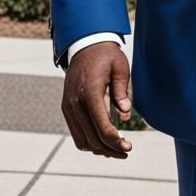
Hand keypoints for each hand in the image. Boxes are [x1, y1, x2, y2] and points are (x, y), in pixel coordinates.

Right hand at [61, 41, 133, 158]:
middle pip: (92, 138)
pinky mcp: (67, 108)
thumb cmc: (106, 55)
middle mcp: (75, 101)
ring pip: (82, 140)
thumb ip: (122, 91)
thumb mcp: (120, 68)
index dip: (116, 141)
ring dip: (99, 149)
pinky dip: (89, 141)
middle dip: (110, 149)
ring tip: (116, 149)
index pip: (102, 126)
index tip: (128, 147)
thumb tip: (125, 115)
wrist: (85, 44)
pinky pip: (76, 133)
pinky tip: (103, 141)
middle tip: (126, 151)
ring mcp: (68, 106)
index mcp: (90, 91)